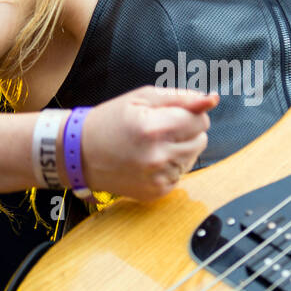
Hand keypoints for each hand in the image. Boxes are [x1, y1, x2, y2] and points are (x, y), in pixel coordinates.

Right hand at [79, 85, 218, 201]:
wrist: (79, 154)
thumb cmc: (110, 121)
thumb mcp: (142, 98)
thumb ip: (181, 98)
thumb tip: (211, 99)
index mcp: (154, 128)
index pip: (201, 121)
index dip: (189, 114)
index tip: (171, 115)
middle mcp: (157, 157)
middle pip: (201, 140)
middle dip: (186, 132)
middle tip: (159, 130)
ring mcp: (157, 178)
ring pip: (192, 158)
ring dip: (179, 149)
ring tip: (151, 145)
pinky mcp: (155, 193)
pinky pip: (180, 175)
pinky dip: (169, 167)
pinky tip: (149, 161)